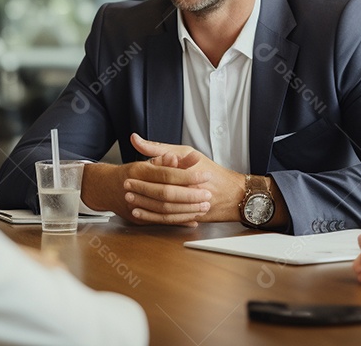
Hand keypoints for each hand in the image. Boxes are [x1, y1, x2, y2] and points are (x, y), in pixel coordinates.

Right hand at [81, 151, 213, 226]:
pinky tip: (192, 220)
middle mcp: (136, 188)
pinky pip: (161, 221)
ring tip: (203, 207)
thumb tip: (183, 156)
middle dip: (189, 195)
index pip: (167, 174)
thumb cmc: (132, 172)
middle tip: (207, 195)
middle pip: (167, 194)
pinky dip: (179, 221)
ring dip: (186, 210)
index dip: (187, 175)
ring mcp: (135, 205)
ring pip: (165, 210)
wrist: (106, 187)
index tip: (204, 176)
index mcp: (139, 170)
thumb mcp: (150, 159)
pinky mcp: (139, 219)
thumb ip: (167, 157)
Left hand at [130, 134, 245, 222]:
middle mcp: (193, 190)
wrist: (233, 193)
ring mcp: (193, 206)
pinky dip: (153, 218)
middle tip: (127, 188)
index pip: (165, 175)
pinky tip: (141, 215)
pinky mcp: (191, 217)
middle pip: (163, 194)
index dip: (145, 177)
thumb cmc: (209, 170)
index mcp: (192, 173)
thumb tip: (136, 140)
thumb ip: (159, 148)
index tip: (130, 175)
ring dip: (145, 206)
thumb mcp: (186, 152)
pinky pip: (169, 220)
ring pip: (164, 210)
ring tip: (130, 201)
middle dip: (142, 192)